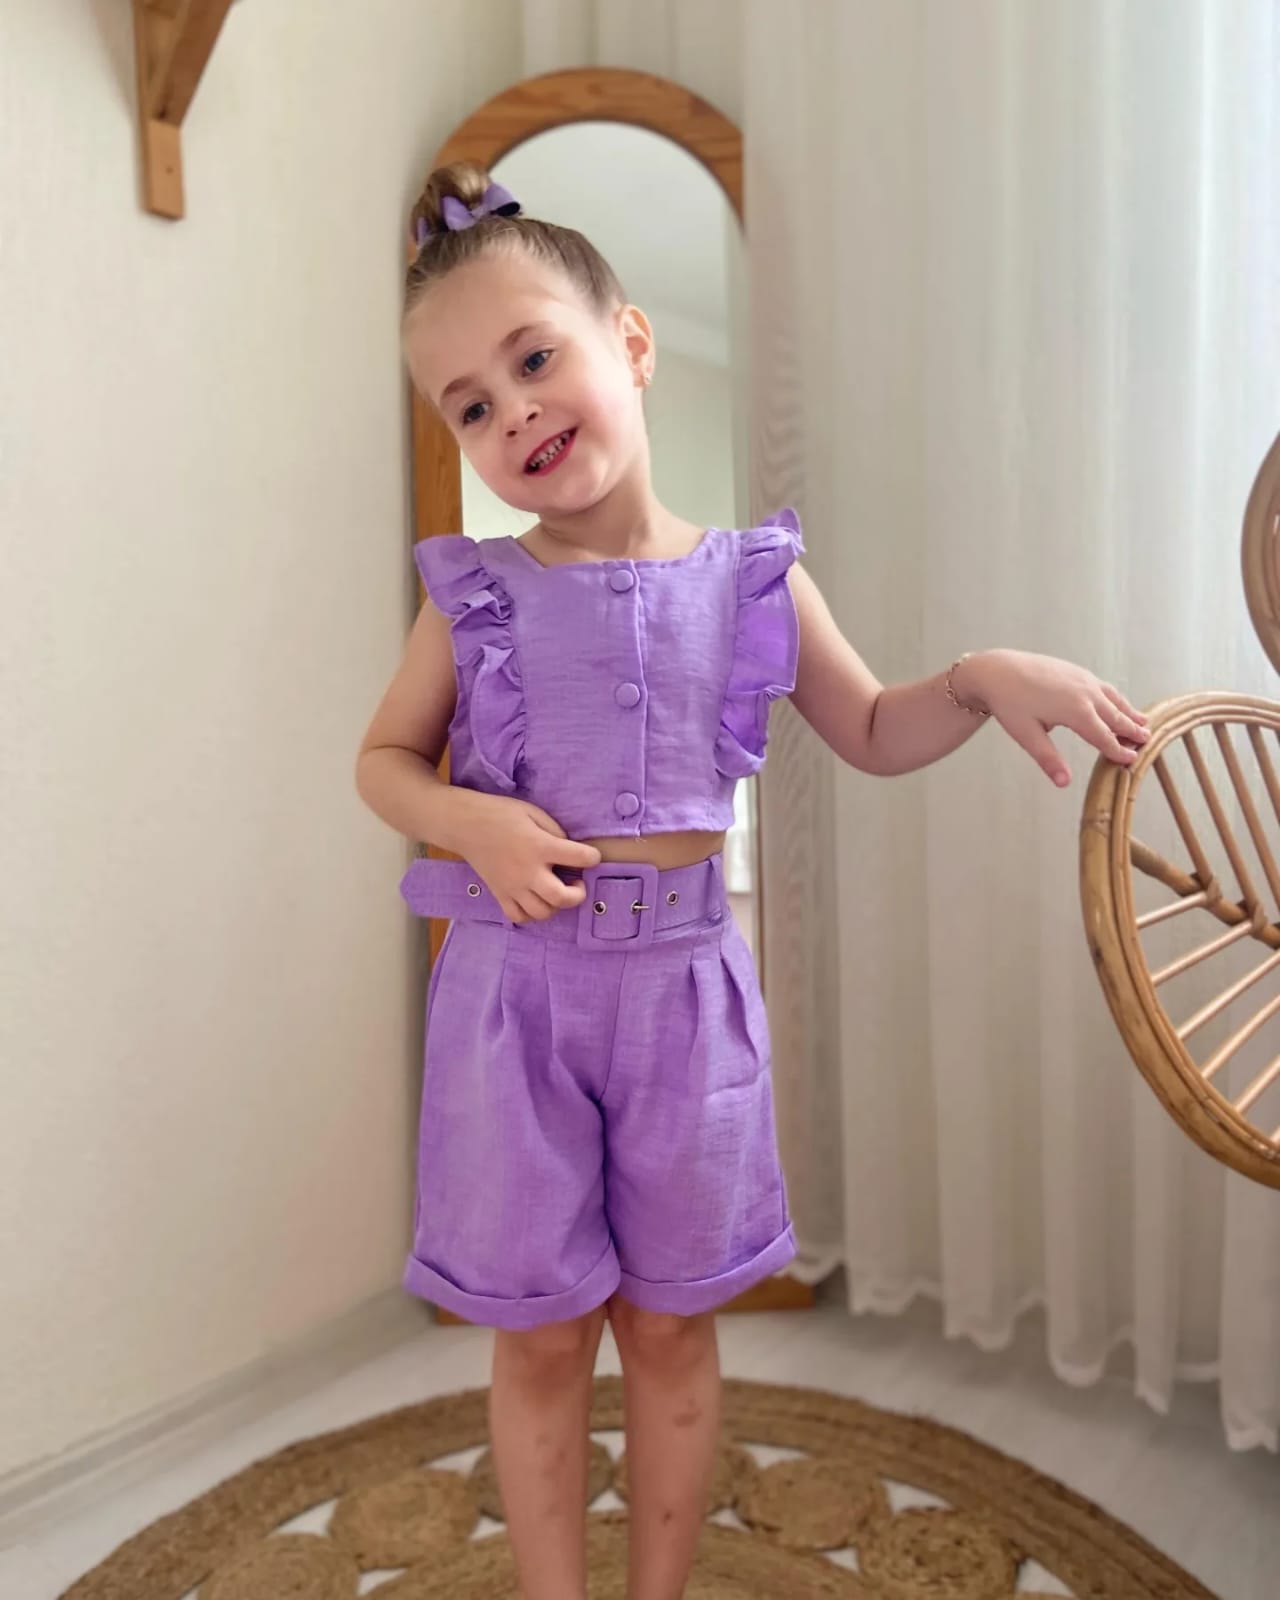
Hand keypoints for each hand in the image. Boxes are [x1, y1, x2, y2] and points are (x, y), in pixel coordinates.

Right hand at [449, 790, 602, 922]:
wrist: (465, 825)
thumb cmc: (500, 814)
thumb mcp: (533, 812)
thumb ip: (555, 831)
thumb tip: (570, 849)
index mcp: (539, 846)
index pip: (579, 858)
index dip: (592, 857)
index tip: (591, 856)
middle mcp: (528, 871)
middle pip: (561, 898)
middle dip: (577, 895)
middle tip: (577, 883)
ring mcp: (512, 886)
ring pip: (542, 913)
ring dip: (555, 905)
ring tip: (555, 890)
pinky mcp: (499, 894)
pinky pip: (519, 916)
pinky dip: (531, 913)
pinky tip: (535, 899)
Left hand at [957, 648, 1149, 787]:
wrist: (997, 670)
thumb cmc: (1010, 704)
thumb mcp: (1027, 735)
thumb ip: (1049, 759)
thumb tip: (1064, 783)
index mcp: (1076, 712)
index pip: (1103, 737)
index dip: (1118, 751)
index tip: (1132, 760)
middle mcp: (1086, 694)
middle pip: (1115, 717)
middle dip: (1132, 730)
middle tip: (1148, 741)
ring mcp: (1083, 679)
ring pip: (1113, 699)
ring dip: (1129, 711)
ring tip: (1143, 722)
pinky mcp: (1077, 672)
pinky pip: (1104, 688)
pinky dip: (1116, 698)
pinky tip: (1118, 704)